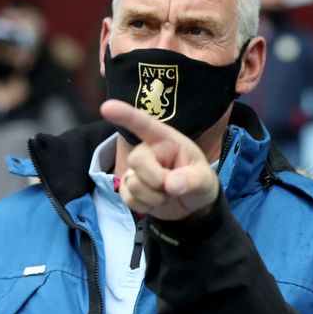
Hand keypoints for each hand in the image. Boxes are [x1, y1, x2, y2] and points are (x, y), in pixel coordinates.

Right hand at [100, 99, 219, 219]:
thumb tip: (170, 184)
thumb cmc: (199, 181)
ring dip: (156, 197)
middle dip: (156, 179)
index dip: (126, 115)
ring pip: (133, 184)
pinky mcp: (128, 188)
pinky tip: (158, 201)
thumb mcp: (205, 180)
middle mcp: (148, 151)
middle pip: (136, 159)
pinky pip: (129, 199)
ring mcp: (136, 170)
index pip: (145, 125)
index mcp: (167, 140)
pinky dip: (146, 206)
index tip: (107, 107)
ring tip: (168, 193)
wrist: (193, 204)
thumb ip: (192, 180)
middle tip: (174, 186)